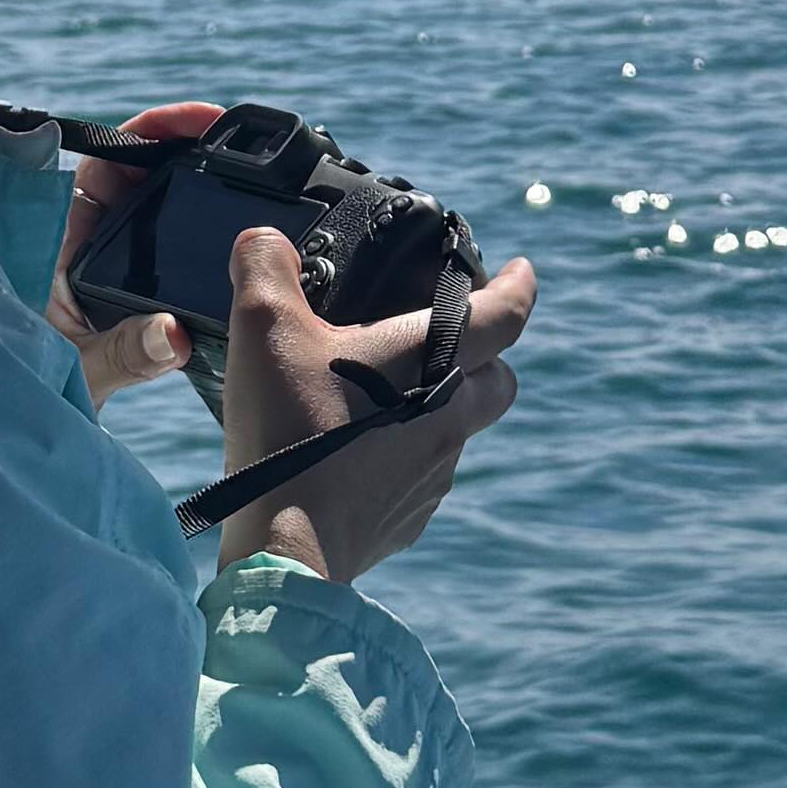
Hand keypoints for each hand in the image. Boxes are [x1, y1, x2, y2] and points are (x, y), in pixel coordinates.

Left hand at [50, 100, 219, 410]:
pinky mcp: (137, 297)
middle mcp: (89, 245)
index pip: (104, 162)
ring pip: (160, 212)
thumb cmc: (32, 390)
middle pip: (140, 176)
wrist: (31, 432)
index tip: (196, 121)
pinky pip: (173, 254)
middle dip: (188, 151)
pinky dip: (202, 240)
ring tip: (255, 180)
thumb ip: (123, 352)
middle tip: (243, 142)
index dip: (149, 132)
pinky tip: (242, 243)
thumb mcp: (80, 368)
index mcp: (64, 242)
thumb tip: (170, 333)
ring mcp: (115, 268)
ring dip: (198, 192)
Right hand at [212, 224, 533, 585]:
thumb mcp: (263, 327)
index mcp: (434, 363)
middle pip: (499, 380)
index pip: (507, 314)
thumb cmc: (288, 428)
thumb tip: (264, 241)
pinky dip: (399, 459)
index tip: (523, 270)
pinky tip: (348, 457)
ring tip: (373, 401)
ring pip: (458, 431)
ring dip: (433, 410)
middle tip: (446, 343)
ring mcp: (434, 475)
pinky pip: (419, 477)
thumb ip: (266, 266)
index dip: (519, 285)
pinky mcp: (408, 517)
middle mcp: (451, 419)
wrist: (288, 546)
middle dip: (486, 358)